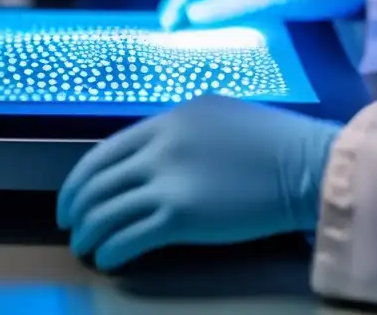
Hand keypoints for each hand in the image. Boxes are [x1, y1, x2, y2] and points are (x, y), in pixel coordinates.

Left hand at [57, 94, 341, 270]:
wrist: (307, 165)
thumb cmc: (273, 142)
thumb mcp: (217, 118)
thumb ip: (179, 133)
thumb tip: (153, 155)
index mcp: (168, 119)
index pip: (105, 150)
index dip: (80, 177)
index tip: (72, 195)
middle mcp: (160, 146)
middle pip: (99, 180)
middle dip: (76, 206)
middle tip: (69, 225)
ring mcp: (169, 181)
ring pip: (109, 209)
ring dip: (90, 232)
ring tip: (84, 247)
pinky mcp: (181, 216)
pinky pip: (131, 235)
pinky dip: (113, 249)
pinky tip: (108, 259)